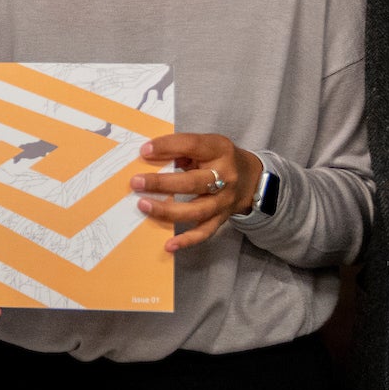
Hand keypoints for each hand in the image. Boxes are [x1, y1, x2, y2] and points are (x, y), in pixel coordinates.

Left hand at [131, 133, 263, 253]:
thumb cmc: (219, 158)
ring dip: (168, 210)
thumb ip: (181, 148)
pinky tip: (169, 245)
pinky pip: (204, 231)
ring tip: (144, 206)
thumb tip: (149, 155)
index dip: (167, 147)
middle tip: (136, 182)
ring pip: (197, 210)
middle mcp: (225, 176)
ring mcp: (224, 200)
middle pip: (193, 182)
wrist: (251, 178)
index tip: (144, 151)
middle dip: (162, 183)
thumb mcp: (206, 145)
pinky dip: (187, 240)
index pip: (192, 145)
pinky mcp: (222, 218)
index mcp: (219, 150)